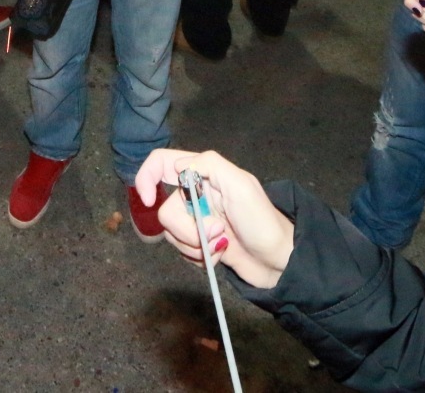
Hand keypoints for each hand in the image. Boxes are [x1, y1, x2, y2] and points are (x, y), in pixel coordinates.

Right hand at [134, 149, 294, 289]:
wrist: (278, 261)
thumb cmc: (263, 221)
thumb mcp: (241, 185)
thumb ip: (210, 166)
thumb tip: (178, 165)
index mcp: (204, 174)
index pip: (162, 163)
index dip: (146, 177)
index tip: (148, 200)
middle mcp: (196, 196)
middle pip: (165, 209)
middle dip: (188, 227)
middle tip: (216, 231)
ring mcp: (197, 222)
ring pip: (172, 234)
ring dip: (197, 245)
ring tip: (221, 245)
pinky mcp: (199, 245)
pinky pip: (182, 252)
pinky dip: (200, 257)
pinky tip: (221, 255)